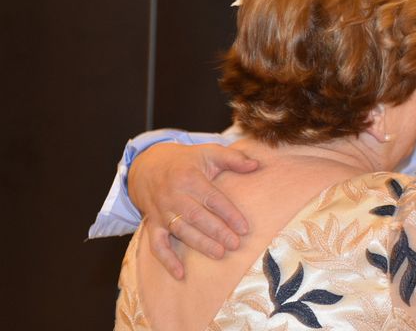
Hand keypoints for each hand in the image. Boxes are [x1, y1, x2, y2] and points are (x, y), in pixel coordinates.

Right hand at [128, 142, 258, 278]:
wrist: (148, 165)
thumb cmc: (186, 160)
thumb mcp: (208, 152)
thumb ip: (233, 158)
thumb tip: (256, 165)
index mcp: (189, 177)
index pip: (212, 198)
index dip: (229, 213)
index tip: (244, 228)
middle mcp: (173, 194)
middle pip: (197, 216)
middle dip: (217, 231)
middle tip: (235, 244)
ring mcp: (161, 210)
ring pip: (181, 230)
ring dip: (200, 244)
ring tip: (220, 254)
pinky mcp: (152, 222)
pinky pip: (156, 244)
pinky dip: (167, 260)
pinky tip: (181, 274)